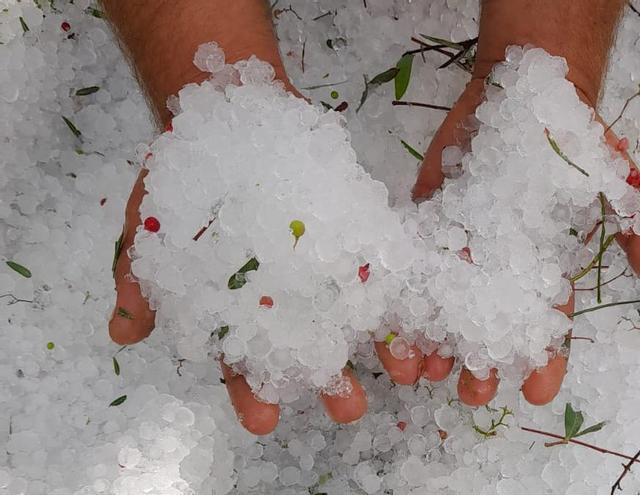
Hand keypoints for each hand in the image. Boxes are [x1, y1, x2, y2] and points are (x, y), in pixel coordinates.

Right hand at [103, 0, 367, 434]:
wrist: (230, 112)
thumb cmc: (183, 174)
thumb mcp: (149, 221)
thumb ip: (138, 277)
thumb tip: (122, 336)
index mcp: (236, 305)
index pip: (242, 358)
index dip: (251, 389)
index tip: (264, 419)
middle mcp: (285, 295)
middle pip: (308, 345)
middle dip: (329, 380)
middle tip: (350, 410)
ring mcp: (323, 265)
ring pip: (355, 314)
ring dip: (380, 347)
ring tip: (404, 374)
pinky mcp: (355, 233)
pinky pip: (382, 265)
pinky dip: (401, 286)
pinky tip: (420, 310)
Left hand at [403, 0, 639, 407]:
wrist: (523, 89)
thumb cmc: (576, 141)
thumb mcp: (616, 183)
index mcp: (544, 266)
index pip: (548, 322)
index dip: (546, 358)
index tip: (538, 391)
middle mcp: (499, 266)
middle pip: (490, 324)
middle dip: (480, 362)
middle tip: (469, 395)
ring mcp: (460, 247)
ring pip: (446, 305)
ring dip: (434, 343)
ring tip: (421, 375)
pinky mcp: (428, 222)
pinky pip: (412, 266)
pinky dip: (401, 296)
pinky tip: (389, 328)